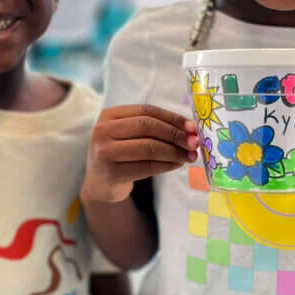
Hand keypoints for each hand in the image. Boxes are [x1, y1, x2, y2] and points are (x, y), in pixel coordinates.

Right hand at [81, 105, 198, 203]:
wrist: (99, 183)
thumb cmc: (120, 154)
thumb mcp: (128, 135)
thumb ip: (153, 128)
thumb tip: (190, 130)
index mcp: (109, 115)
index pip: (146, 111)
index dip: (172, 118)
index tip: (192, 127)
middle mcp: (103, 131)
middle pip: (147, 126)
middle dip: (175, 134)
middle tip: (194, 143)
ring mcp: (105, 152)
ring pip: (148, 147)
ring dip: (174, 151)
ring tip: (189, 156)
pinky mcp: (112, 173)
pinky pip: (147, 166)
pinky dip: (167, 165)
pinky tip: (177, 164)